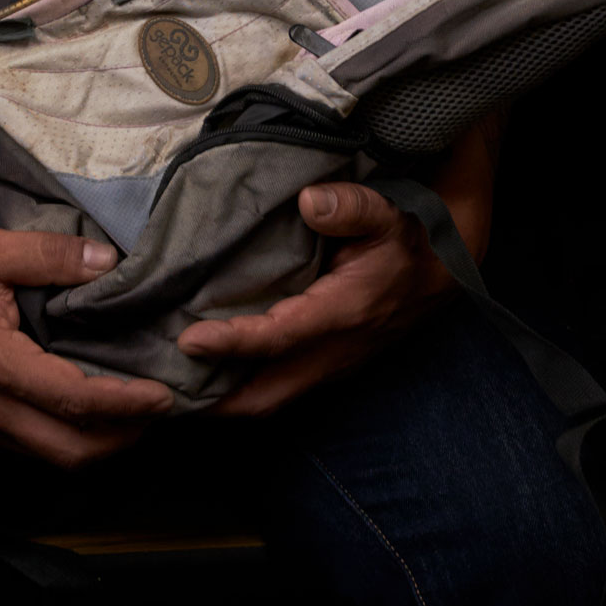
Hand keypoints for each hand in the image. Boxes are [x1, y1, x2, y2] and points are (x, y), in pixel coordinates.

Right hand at [0, 225, 173, 466]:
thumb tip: (110, 261)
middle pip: (68, 451)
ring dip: (93, 445)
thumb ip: (51, 256)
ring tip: (128, 416)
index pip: (74, 399)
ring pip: (47, 456)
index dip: (125, 403)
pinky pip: (23, 448)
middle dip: (121, 440)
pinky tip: (78, 413)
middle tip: (157, 413)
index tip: (164, 396)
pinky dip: (61, 439)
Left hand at [176, 181, 452, 417]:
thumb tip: (309, 202)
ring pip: (271, 399)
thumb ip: (351, 207)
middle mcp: (334, 352)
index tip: (188, 341)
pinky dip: (242, 390)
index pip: (279, 338)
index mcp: (344, 313)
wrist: (443, 270)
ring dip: (225, 401)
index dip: (233, 342)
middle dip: (215, 402)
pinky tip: (211, 376)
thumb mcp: (387, 213)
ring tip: (174, 390)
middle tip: (162, 394)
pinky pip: (279, 390)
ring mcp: (330, 365)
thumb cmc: (408, 238)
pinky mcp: (327, 366)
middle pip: (267, 395)